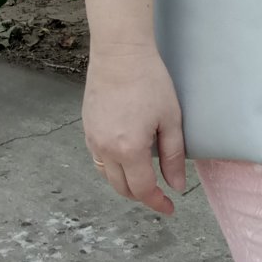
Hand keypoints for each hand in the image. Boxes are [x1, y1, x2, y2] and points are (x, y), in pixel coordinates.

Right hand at [82, 44, 190, 217]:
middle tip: (160, 194)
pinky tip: (127, 159)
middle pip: (122, 188)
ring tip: (144, 178)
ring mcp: (92, 140)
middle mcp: (106, 149)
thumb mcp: (170, 119)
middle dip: (142, 195)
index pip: (143, 190)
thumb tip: (175, 186)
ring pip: (107, 176)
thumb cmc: (150, 81)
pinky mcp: (86, 129)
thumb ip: (173, 156)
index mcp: (129, 149)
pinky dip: (112, 168)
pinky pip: (98, 160)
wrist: (119, 53)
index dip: (157, 203)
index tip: (170, 208)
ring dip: (125, 183)